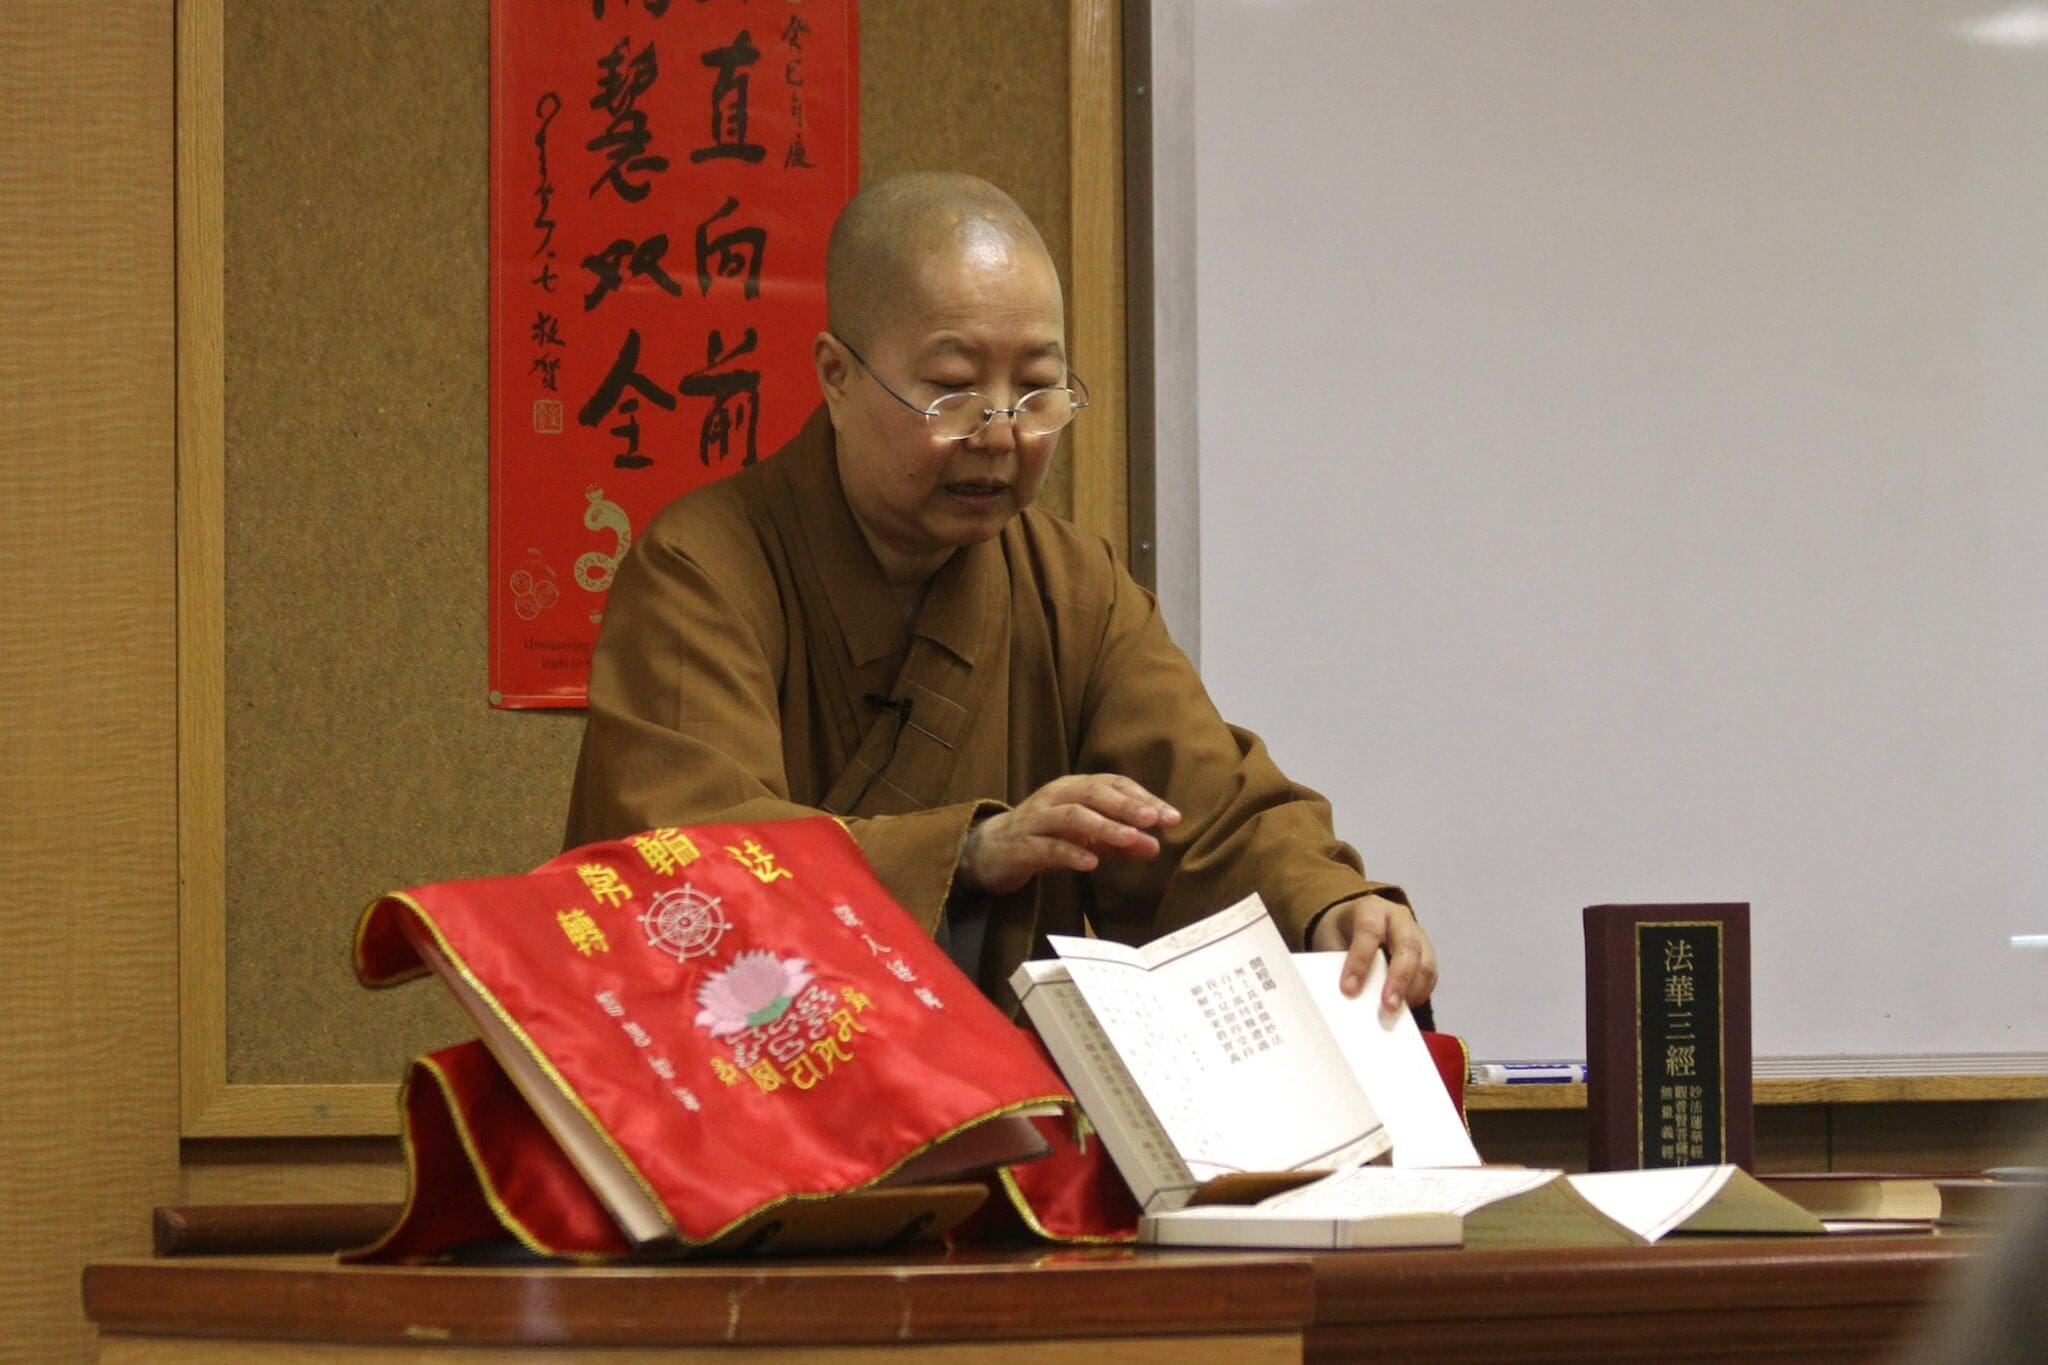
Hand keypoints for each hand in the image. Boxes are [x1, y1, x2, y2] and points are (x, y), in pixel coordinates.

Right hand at [957, 774, 1180, 896]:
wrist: (988, 852)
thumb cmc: (1043, 837)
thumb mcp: (1085, 837)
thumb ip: (1118, 839)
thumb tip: (1155, 845)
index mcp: (1073, 788)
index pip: (1113, 784)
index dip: (1142, 797)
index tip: (1171, 816)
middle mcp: (1055, 797)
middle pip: (1093, 793)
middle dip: (1125, 805)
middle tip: (1153, 819)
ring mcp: (1036, 820)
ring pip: (1072, 816)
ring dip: (1104, 827)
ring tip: (1130, 839)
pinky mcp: (1021, 846)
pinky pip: (1048, 847)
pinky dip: (1071, 853)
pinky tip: (1092, 863)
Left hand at [1311, 893, 1436, 1011]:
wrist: (1350, 924)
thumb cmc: (1340, 934)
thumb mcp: (1331, 941)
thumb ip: (1338, 963)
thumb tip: (1347, 997)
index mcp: (1371, 909)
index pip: (1369, 931)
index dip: (1360, 961)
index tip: (1349, 989)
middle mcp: (1398, 919)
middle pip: (1407, 946)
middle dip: (1398, 979)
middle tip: (1388, 1006)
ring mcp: (1416, 935)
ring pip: (1425, 962)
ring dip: (1412, 991)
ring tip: (1396, 1012)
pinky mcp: (1426, 954)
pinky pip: (1430, 976)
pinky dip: (1419, 994)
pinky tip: (1406, 1007)